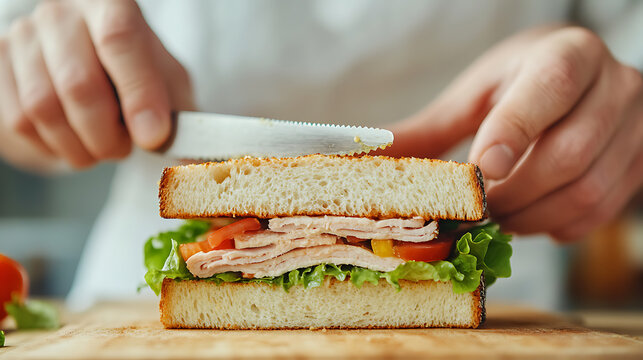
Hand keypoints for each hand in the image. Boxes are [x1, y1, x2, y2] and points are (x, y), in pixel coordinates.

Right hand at [0, 0, 192, 170]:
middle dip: (107, 135)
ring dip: (80, 145)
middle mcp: (62, 13)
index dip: (139, 93)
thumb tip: (192, 165)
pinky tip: (71, 140)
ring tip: (101, 145)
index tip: (153, 136)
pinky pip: (18, 122)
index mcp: (112, 6)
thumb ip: (182, 117)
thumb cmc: (137, 76)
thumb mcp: (169, 85)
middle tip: (124, 148)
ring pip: (42, 108)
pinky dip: (51, 146)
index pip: (121, 39)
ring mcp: (24, 37)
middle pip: (78, 84)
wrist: (91, 64)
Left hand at [387, 26, 642, 240]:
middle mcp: (614, 85)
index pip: (550, 87)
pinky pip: (600, 211)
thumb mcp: (475, 95)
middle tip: (477, 209)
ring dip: (532, 216)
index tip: (481, 169)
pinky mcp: (640, 163)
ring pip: (588, 190)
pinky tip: (530, 217)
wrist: (580, 83)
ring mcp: (636, 126)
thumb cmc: (518, 86)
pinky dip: (557, 226)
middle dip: (513, 192)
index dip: (515, 130)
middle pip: (570, 152)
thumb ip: (429, 128)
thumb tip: (366, 159)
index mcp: (567, 54)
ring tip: (499, 217)